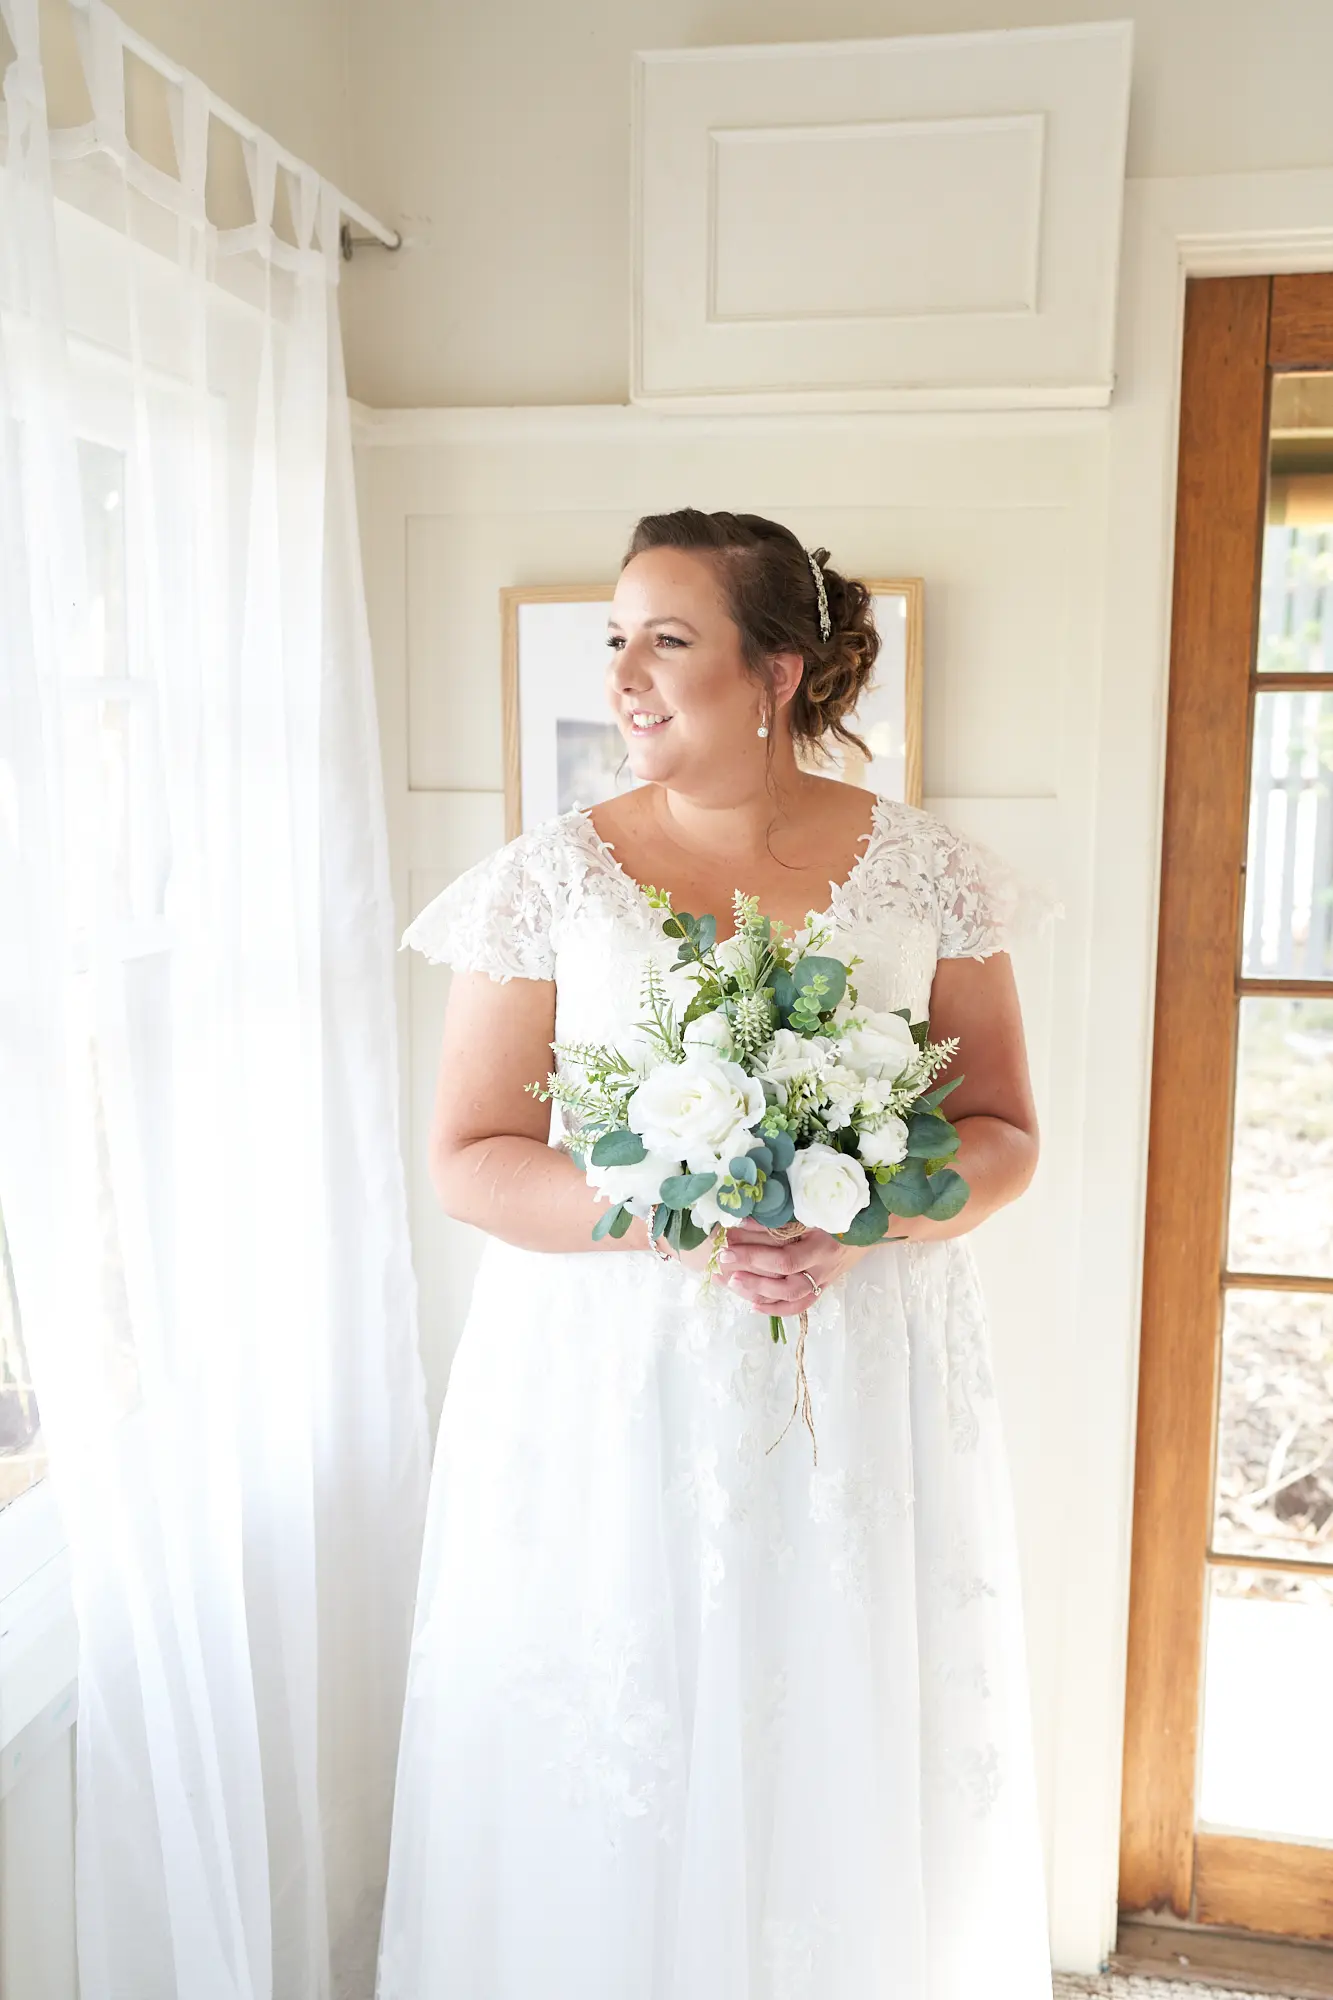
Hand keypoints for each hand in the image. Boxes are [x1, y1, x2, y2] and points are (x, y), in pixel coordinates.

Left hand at [715, 1219, 872, 1316]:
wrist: (875, 1222)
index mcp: (823, 1245)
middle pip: (785, 1283)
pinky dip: (776, 1308)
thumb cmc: (841, 1209)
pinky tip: (753, 1304)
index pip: (785, 1260)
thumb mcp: (813, 1208)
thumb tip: (743, 1220)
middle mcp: (824, 1267)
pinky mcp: (825, 1286)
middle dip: (751, 1275)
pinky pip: (801, 1304)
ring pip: (791, 1298)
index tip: (728, 1246)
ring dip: (759, 1292)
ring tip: (732, 1282)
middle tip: (722, 1263)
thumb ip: (782, 1216)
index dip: (754, 1256)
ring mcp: (825, 1279)